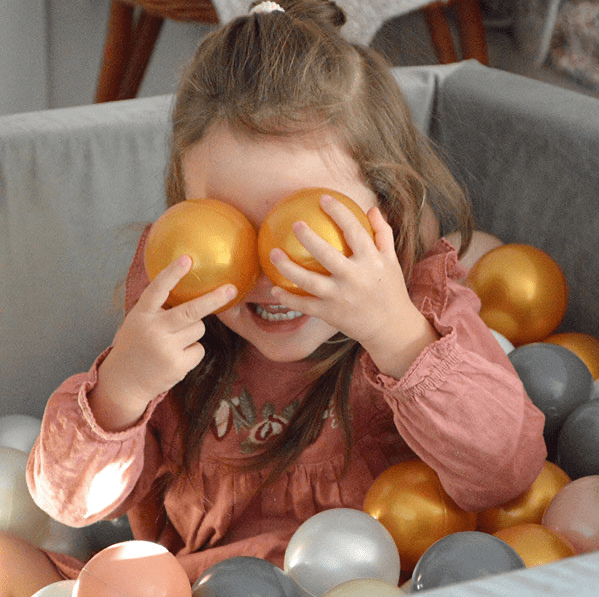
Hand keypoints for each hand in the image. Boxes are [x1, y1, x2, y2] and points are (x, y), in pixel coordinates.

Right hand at [91, 255, 236, 427]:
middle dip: (214, 299)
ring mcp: (166, 349)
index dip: (172, 273)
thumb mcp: (138, 322)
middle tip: (231, 288)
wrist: (123, 382)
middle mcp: (153, 330)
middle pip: (191, 311)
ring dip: (193, 331)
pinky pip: (199, 349)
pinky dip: (192, 351)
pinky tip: (175, 357)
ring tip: (172, 342)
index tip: (187, 259)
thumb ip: (157, 308)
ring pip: (199, 329)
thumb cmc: (135, 345)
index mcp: (141, 315)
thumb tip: (187, 285)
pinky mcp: (178, 365)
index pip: (157, 290)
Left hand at [270, 195, 437, 376]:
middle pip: (326, 255)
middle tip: (295, 224)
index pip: (354, 231)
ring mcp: (341, 297)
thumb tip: (372, 208)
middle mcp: (355, 278)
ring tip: (273, 253)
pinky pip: (305, 305)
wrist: (391, 328)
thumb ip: (383, 233)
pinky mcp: (331, 314)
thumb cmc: (390, 290)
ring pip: (309, 281)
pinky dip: (288, 298)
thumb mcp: (392, 260)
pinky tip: (274, 289)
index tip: (324, 198)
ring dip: (288, 268)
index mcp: (371, 261)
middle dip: (309, 238)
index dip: (339, 212)